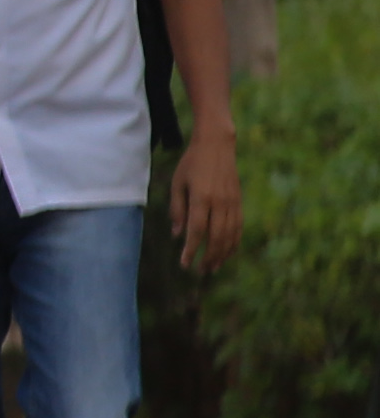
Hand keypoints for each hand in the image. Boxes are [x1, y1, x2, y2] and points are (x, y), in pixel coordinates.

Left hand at [169, 132, 239, 273]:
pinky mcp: (239, 202)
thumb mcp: (177, 183)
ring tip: (213, 267)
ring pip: (230, 235)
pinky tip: (227, 252)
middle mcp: (220, 203)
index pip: (197, 231)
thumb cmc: (191, 164)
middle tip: (200, 271)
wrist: (217, 146)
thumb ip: (177, 209)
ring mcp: (232, 203)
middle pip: (216, 237)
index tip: (185, 264)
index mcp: (201, 198)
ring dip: (222, 254)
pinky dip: (233, 242)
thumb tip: (177, 235)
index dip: (191, 250)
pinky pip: (238, 227)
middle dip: (208, 257)